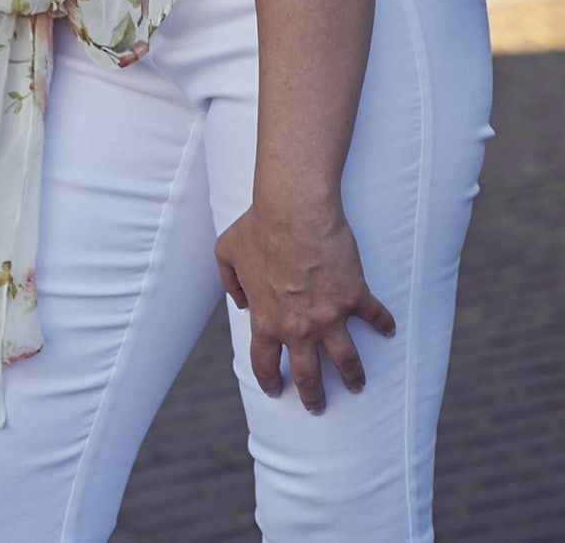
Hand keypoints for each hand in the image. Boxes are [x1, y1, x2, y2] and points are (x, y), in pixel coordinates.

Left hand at [215, 198, 394, 413]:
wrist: (293, 209)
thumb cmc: (258, 226)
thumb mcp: (227, 252)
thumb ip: (229, 282)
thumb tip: (241, 302)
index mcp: (266, 320)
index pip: (265, 364)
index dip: (270, 382)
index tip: (277, 390)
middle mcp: (298, 327)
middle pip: (308, 376)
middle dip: (314, 396)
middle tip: (318, 406)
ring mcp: (329, 315)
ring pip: (346, 361)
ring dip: (353, 376)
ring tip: (357, 384)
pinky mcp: (354, 296)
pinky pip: (375, 317)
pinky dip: (384, 325)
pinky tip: (388, 330)